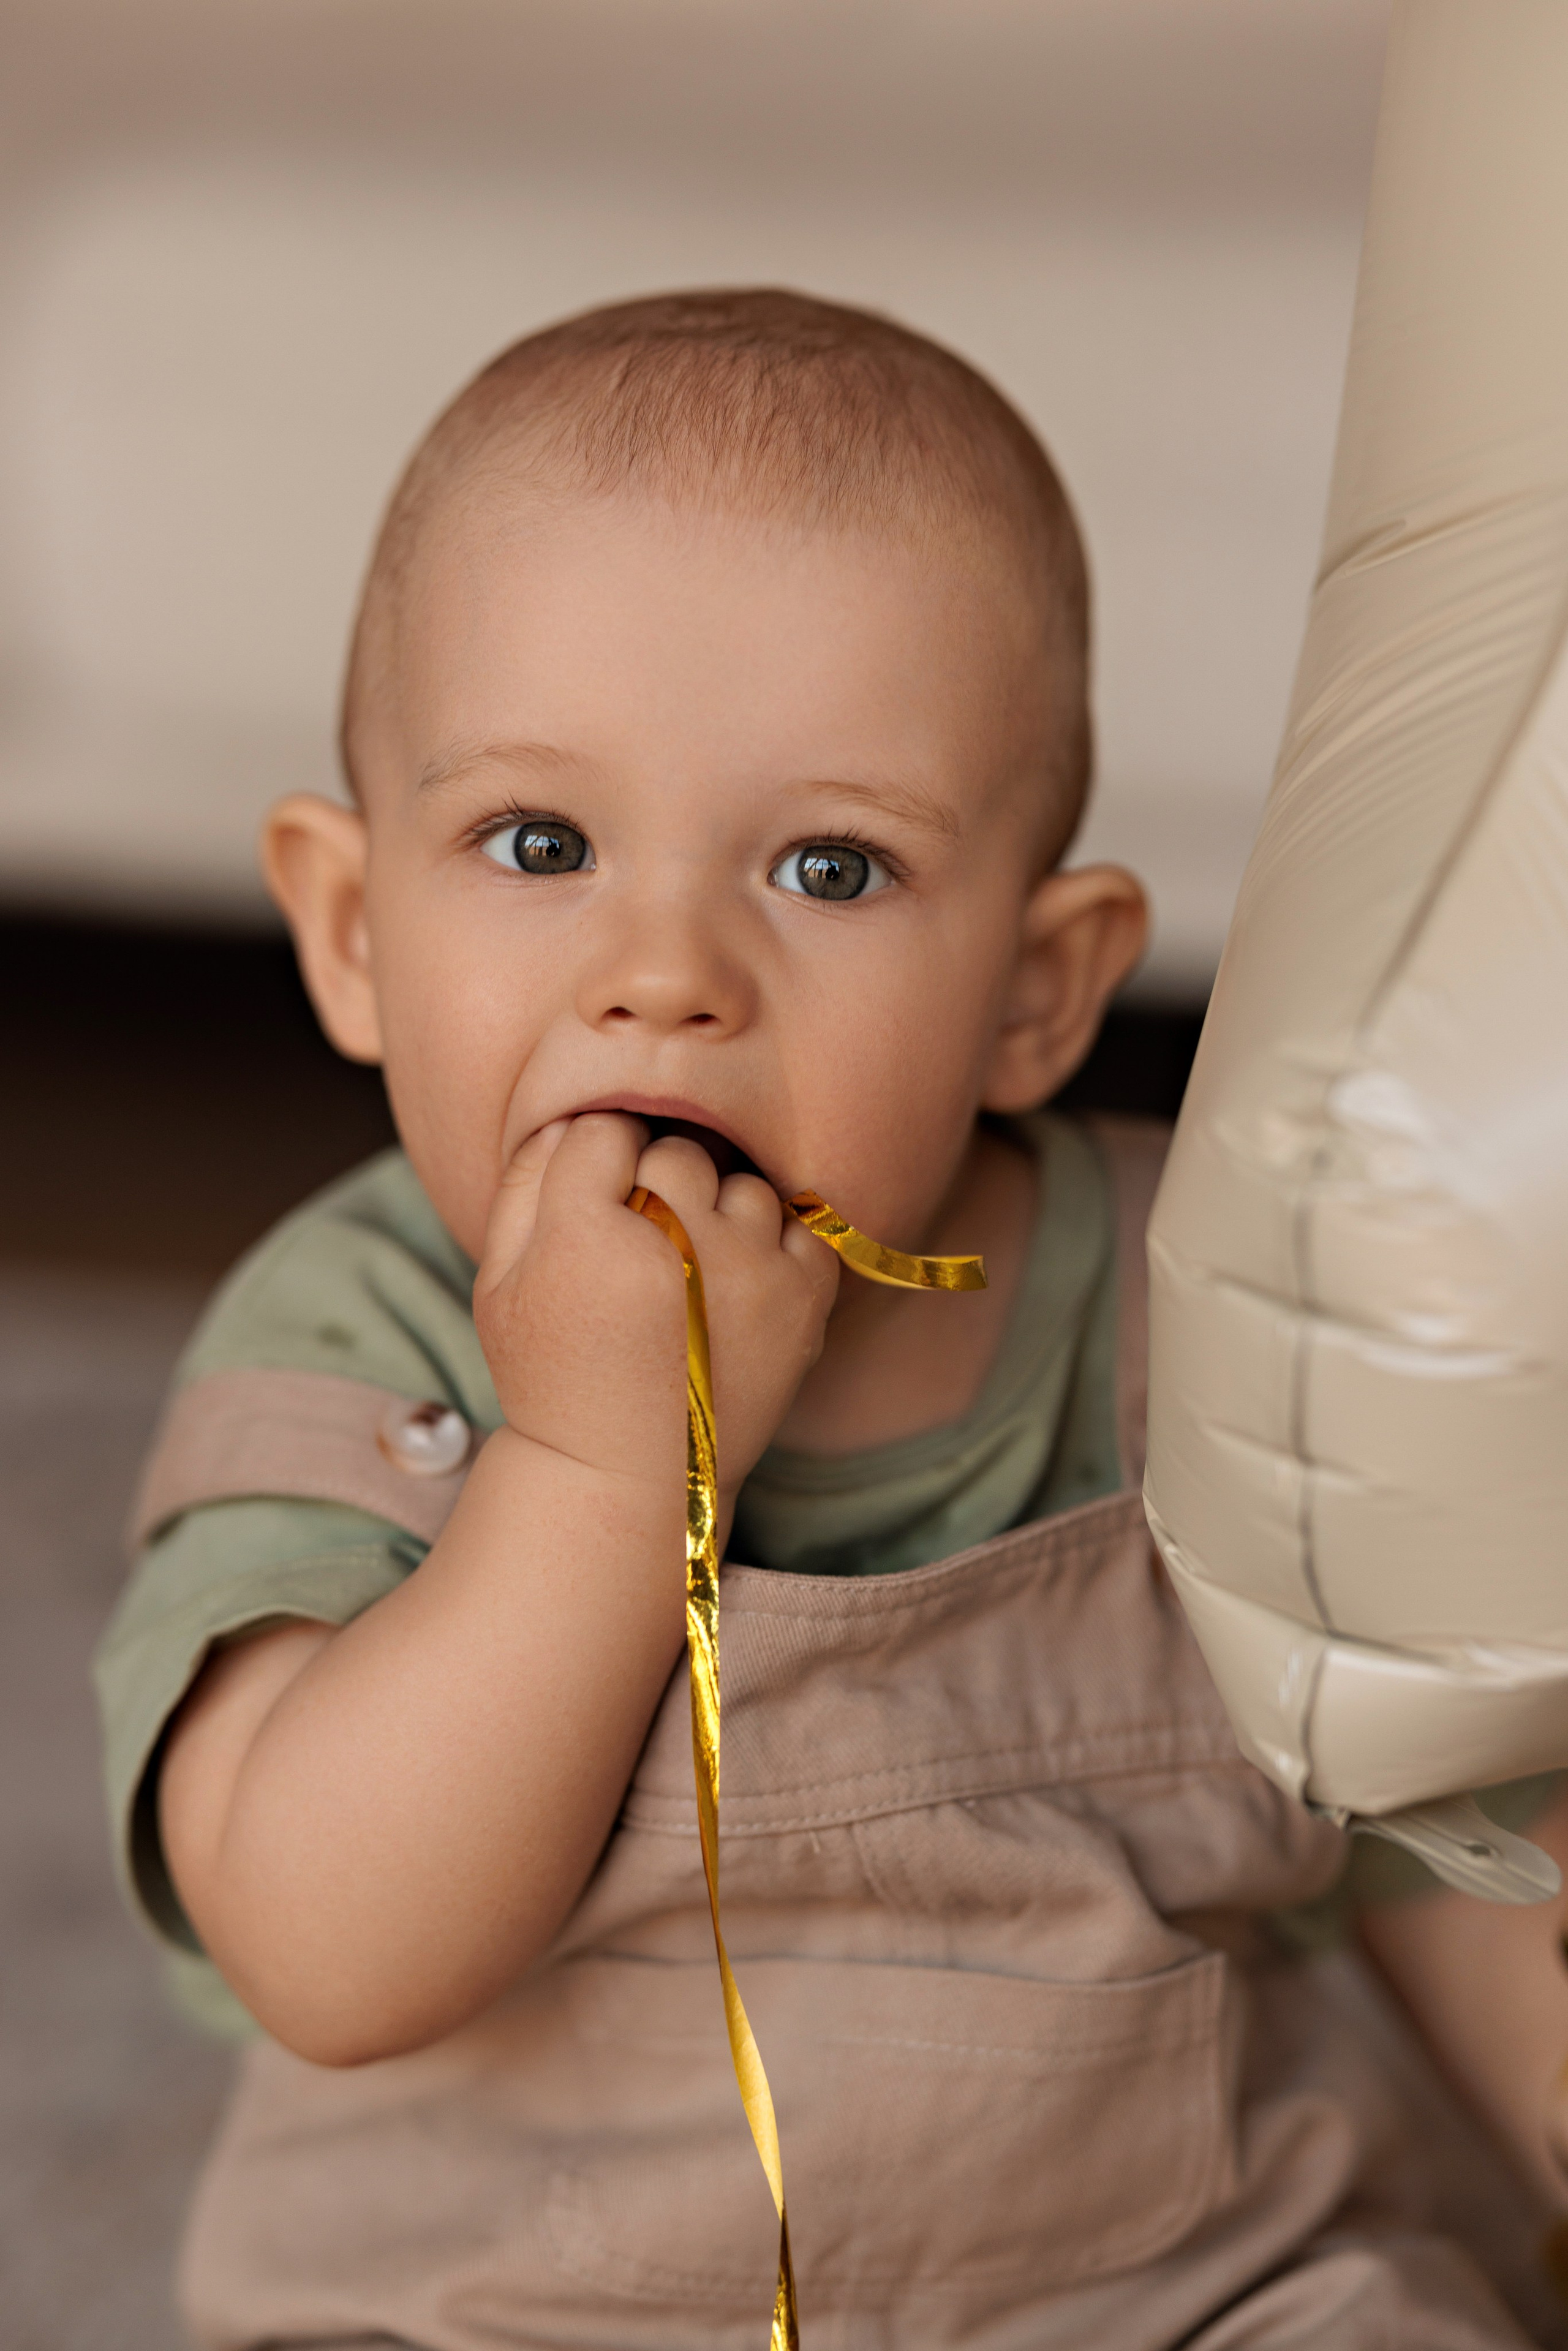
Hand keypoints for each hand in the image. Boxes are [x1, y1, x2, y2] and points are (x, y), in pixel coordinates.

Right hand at [473, 1114, 838, 1497]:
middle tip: (646, 1250)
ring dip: (719, 1219)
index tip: (601, 1209)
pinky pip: (799, 1225)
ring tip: (693, 1280)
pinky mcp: (802, 1299)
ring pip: (741, 1185)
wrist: (629, 1479)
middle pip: (677, 1152)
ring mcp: (749, 1268)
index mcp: (586, 1231)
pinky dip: (772, 1249)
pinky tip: (736, 1292)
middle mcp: (676, 1238)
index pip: (606, 1130)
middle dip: (658, 1187)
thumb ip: (524, 1185)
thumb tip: (573, 1117)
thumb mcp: (497, 1285)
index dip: (600, 1164)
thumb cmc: (554, 1376)